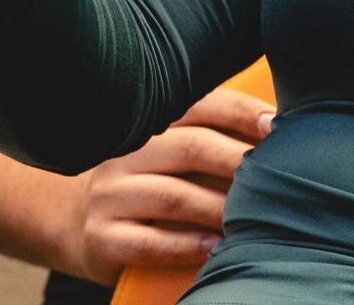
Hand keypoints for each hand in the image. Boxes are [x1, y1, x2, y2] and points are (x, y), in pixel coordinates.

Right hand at [65, 83, 274, 285]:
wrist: (76, 219)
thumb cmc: (152, 177)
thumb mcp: (175, 146)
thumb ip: (217, 133)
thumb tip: (277, 129)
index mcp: (153, 121)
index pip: (203, 106)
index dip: (242, 113)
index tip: (276, 127)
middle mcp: (130, 152)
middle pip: (192, 148)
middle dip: (238, 160)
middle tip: (277, 174)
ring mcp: (112, 195)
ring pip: (174, 197)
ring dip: (220, 207)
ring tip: (255, 215)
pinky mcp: (102, 238)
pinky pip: (149, 243)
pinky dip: (186, 246)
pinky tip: (215, 248)